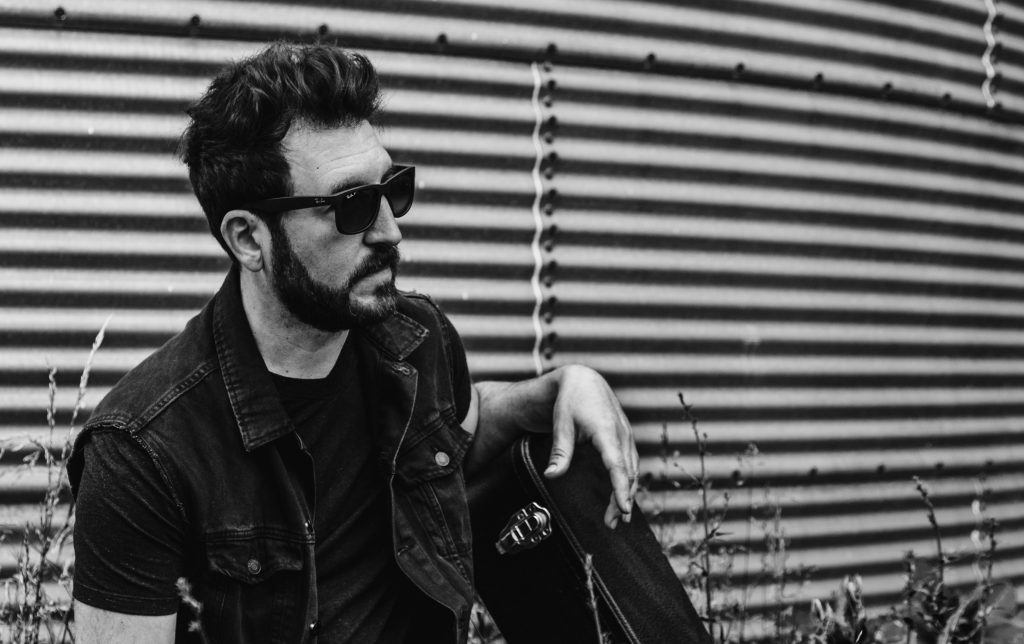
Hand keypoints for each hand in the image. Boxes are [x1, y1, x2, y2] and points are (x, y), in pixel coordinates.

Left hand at [543, 365, 638, 528]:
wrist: (583, 380)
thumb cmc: (570, 401)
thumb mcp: (561, 424)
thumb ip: (560, 452)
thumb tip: (552, 476)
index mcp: (607, 431)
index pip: (617, 466)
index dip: (621, 489)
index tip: (624, 509)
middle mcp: (621, 434)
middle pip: (628, 473)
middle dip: (623, 499)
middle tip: (613, 523)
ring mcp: (626, 436)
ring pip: (633, 470)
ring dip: (627, 493)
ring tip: (618, 517)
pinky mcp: (625, 438)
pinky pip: (631, 464)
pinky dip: (628, 481)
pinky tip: (623, 496)